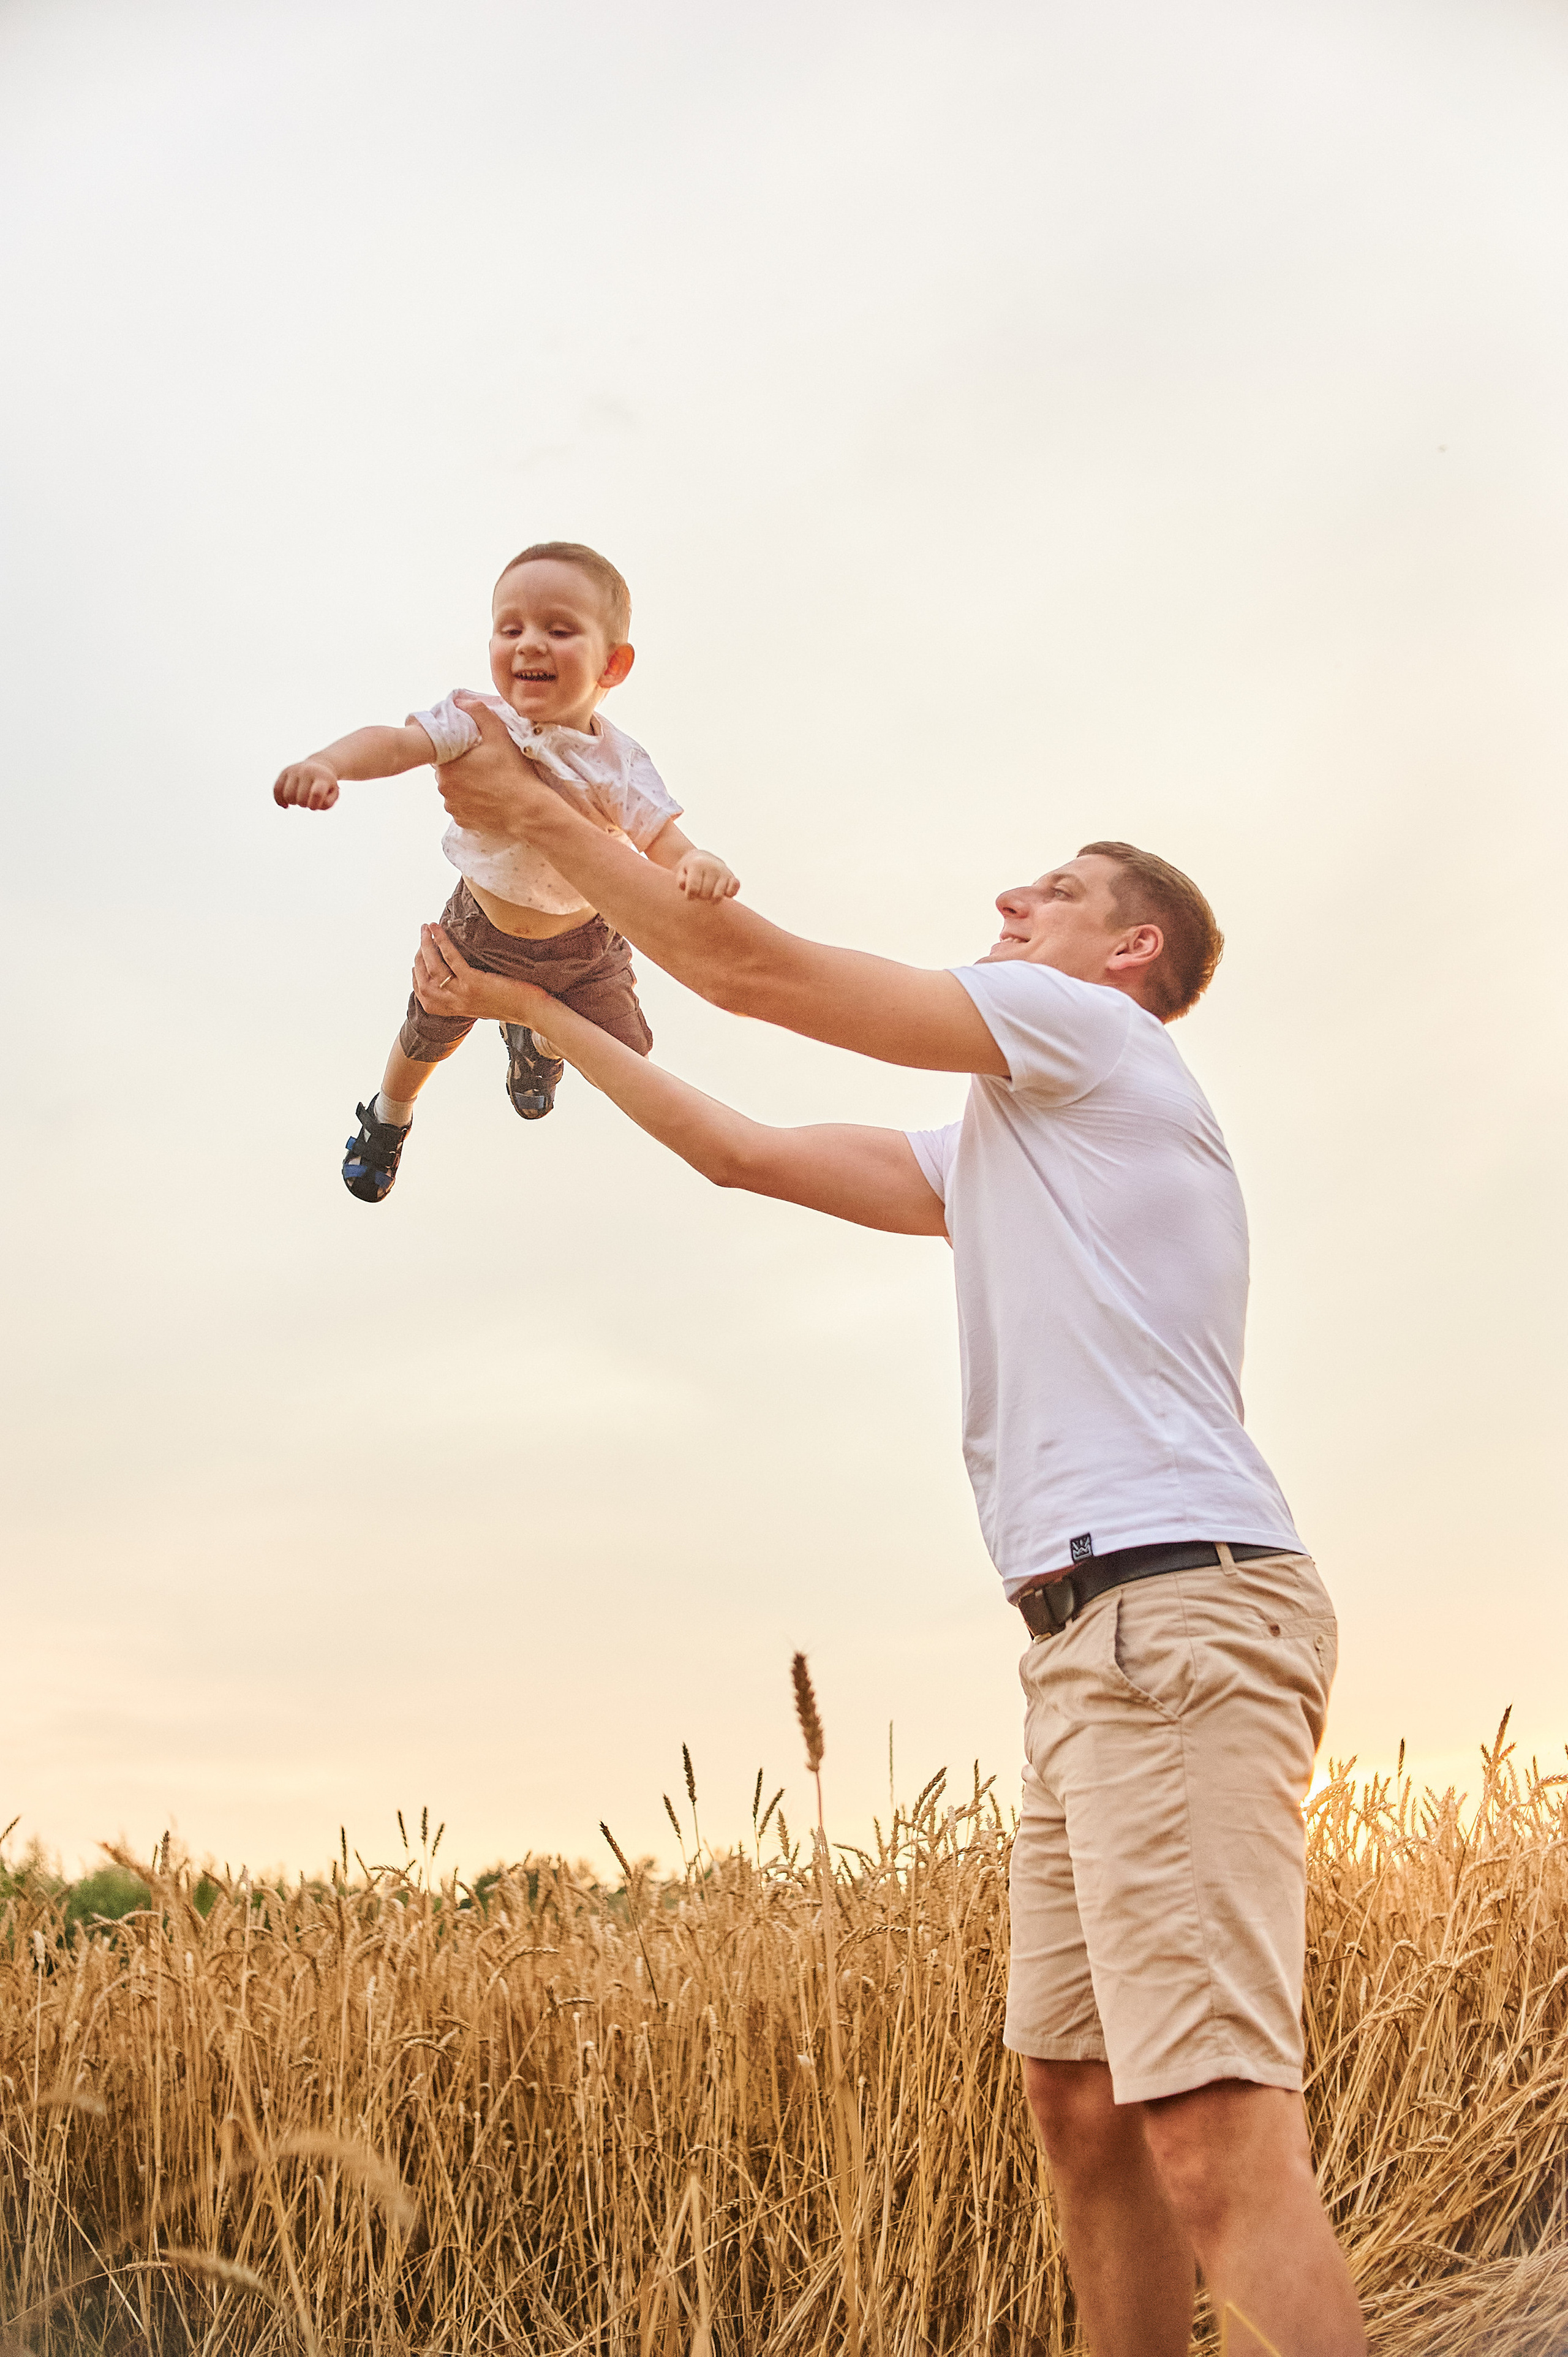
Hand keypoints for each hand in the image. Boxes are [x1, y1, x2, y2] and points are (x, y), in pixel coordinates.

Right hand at [273, 759, 339, 810]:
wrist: (319, 766)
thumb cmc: (326, 785)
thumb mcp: (333, 794)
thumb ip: (327, 804)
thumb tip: (312, 805)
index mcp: (322, 777)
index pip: (317, 794)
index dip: (314, 805)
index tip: (315, 806)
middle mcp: (307, 771)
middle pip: (301, 798)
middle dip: (304, 805)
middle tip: (308, 801)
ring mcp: (294, 770)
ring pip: (287, 796)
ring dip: (293, 803)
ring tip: (300, 799)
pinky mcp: (284, 771)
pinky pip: (276, 789)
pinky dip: (279, 800)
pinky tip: (286, 805)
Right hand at [412, 924, 562, 1041]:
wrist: (534, 1011)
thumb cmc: (515, 1003)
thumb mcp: (484, 1001)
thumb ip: (469, 993)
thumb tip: (462, 975)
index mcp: (456, 1010)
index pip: (424, 997)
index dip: (416, 976)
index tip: (416, 960)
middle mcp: (456, 1004)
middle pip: (423, 981)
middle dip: (418, 955)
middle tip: (422, 935)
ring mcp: (463, 995)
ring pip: (433, 969)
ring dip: (426, 945)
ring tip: (426, 927)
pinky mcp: (475, 984)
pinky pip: (451, 960)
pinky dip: (442, 942)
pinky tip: (438, 929)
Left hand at [436, 695, 559, 837]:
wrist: (526, 810)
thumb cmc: (512, 772)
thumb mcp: (498, 735)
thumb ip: (479, 713)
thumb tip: (460, 701)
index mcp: (446, 765)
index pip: (443, 751)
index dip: (457, 749)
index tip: (473, 750)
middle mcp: (444, 787)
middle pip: (447, 770)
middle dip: (460, 766)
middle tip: (483, 764)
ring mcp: (452, 806)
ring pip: (453, 789)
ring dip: (464, 784)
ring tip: (486, 782)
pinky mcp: (462, 820)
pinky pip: (461, 806)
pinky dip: (470, 801)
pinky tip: (487, 797)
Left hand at [674, 848, 740, 901]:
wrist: (702, 858)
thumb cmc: (689, 870)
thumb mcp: (680, 873)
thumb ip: (681, 881)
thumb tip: (688, 887)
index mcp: (697, 865)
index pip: (693, 890)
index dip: (690, 895)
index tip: (689, 892)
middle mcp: (712, 867)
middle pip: (705, 895)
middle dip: (700, 896)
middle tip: (699, 890)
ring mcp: (724, 872)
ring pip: (718, 897)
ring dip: (711, 899)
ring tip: (708, 892)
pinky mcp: (732, 877)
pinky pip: (734, 890)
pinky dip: (729, 894)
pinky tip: (722, 893)